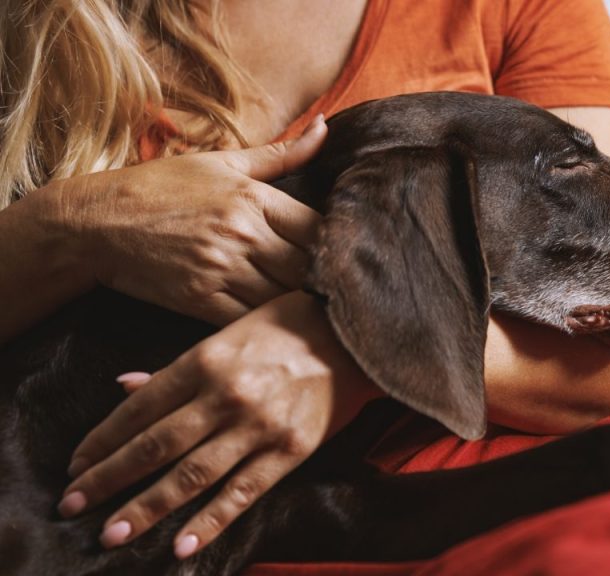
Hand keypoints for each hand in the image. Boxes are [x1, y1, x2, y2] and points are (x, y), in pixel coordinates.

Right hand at [45, 116, 327, 325]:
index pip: (320, 228)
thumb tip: (327, 126)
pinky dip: (266, 325)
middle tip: (339, 291)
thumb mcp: (222, 162)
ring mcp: (221, 268)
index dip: (339, 247)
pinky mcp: (199, 300)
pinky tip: (278, 325)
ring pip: (283, 299)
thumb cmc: (162, 187)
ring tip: (316, 312)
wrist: (96, 222)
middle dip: (325, 282)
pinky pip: (249, 320)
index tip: (346, 256)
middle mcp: (242, 233)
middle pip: (309, 268)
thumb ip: (281, 153)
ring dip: (300, 307)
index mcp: (253, 197)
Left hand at [57, 291, 381, 558]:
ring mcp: (258, 426)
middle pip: (155, 445)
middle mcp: (226, 396)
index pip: (139, 409)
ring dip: (146, 507)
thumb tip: (125, 388)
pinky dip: (211, 521)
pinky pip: (242, 493)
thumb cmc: (288, 329)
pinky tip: (181, 545)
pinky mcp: (290, 450)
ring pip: (191, 475)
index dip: (102, 440)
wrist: (354, 337)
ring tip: (112, 534)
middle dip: (109, 479)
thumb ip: (177, 368)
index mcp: (206, 362)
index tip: (76, 466)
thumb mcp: (226, 334)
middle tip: (73, 506)